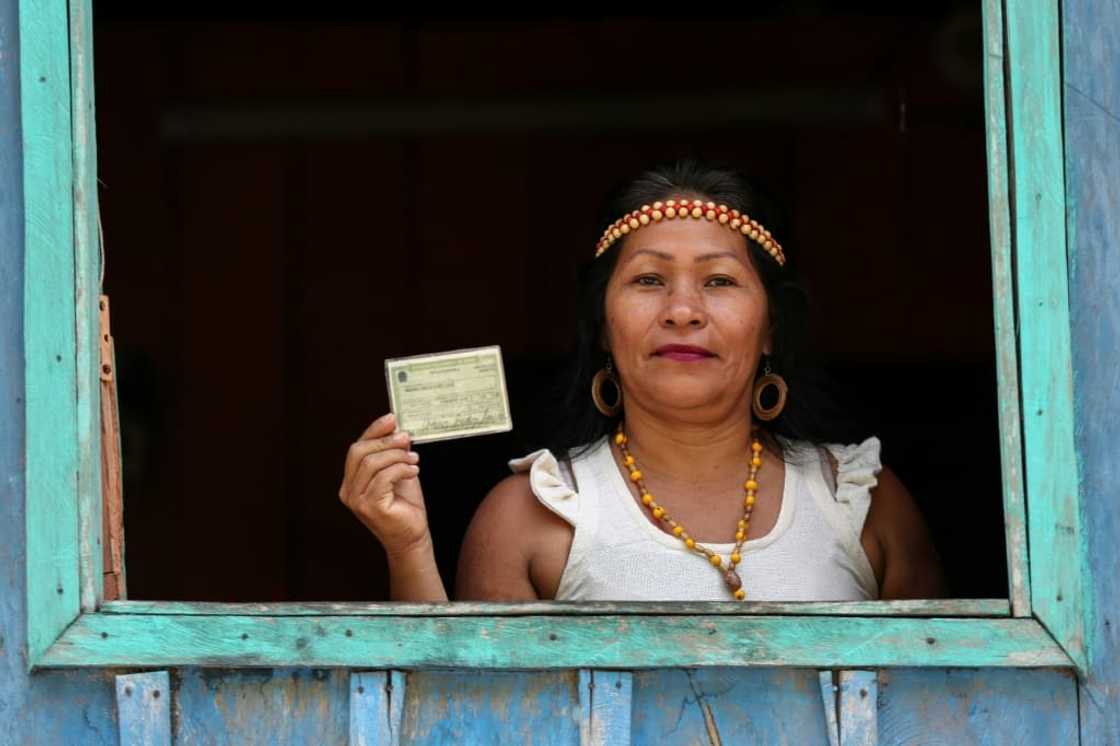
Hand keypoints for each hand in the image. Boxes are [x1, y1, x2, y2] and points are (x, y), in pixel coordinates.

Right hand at [339, 413, 429, 558]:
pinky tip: (414, 471)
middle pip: (360, 452)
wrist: (413, 536)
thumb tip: (397, 429)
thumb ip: (394, 453)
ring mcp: (357, 500)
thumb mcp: (399, 472)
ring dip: (397, 456)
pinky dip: (401, 469)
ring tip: (414, 459)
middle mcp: (349, 491)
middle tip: (406, 438)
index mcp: (351, 481)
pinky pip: (384, 477)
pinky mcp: (370, 507)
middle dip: (385, 441)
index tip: (392, 419)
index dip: (373, 431)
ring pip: (373, 463)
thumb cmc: (405, 507)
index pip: (357, 448)